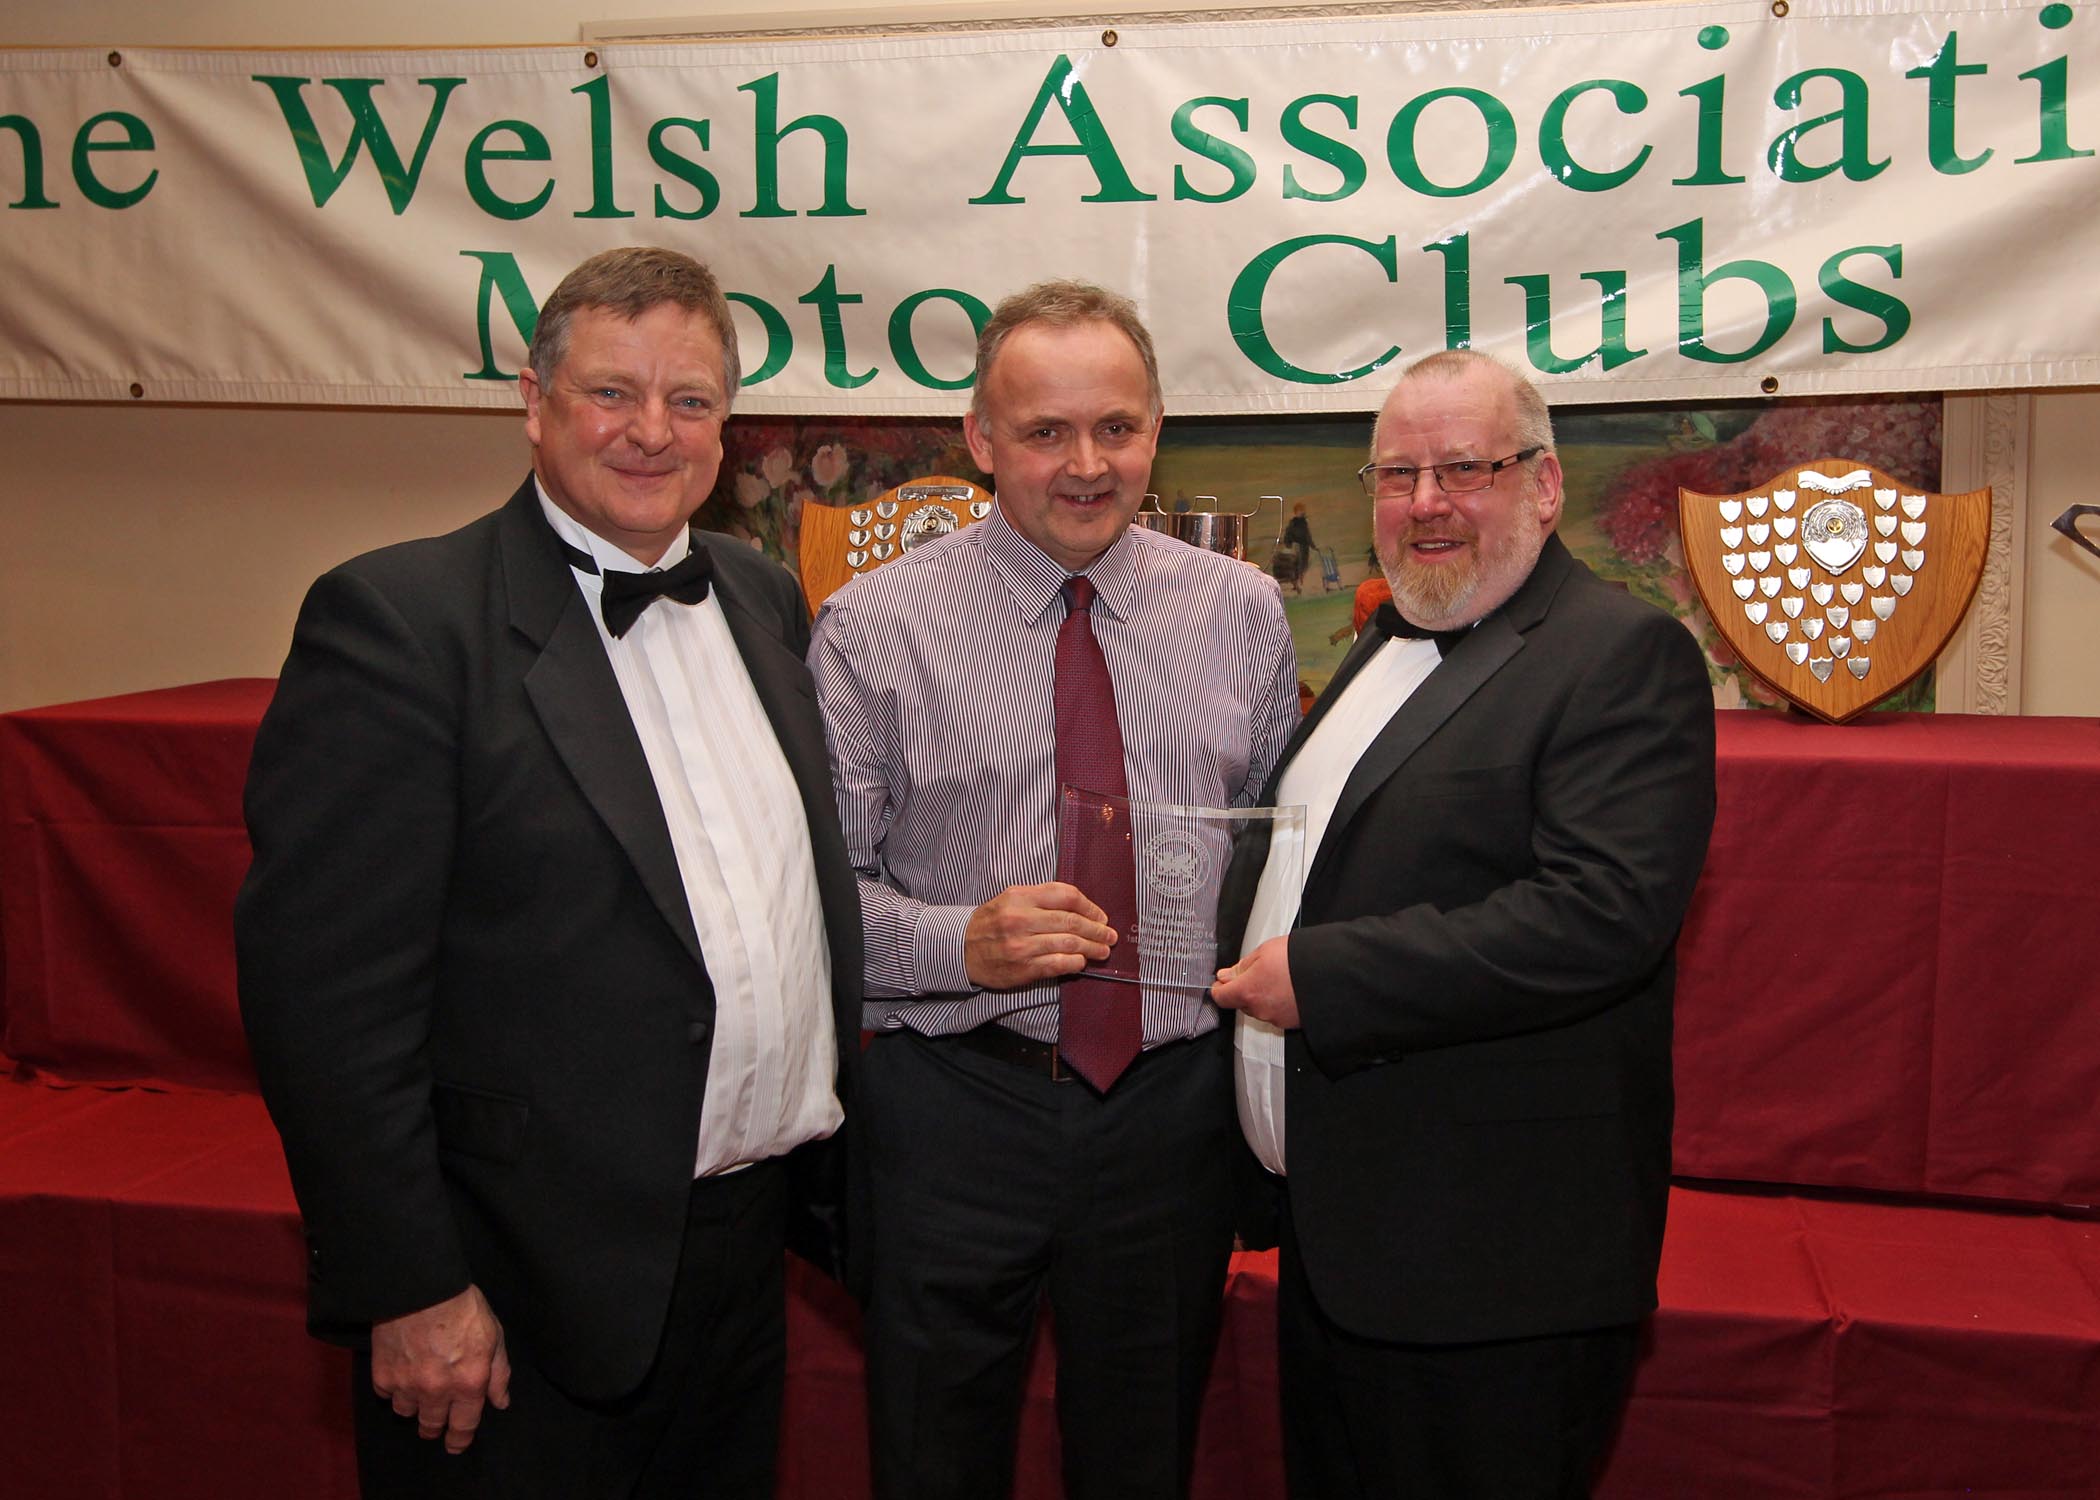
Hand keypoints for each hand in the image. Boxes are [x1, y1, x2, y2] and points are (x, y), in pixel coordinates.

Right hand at [370, 1283, 510, 1454]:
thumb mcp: (494, 1336)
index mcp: (469, 1382)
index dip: (459, 1439)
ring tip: (418, 1393)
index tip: (455, 1445)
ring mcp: (407, 1385)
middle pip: (432, 1425)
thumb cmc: (463, 1307)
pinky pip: (387, 1395)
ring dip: (414, 1406)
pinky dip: (393, 1389)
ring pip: (407, 1413)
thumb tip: (500, 1402)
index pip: (464, 1426)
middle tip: (435, 1424)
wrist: (421, 1287)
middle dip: (435, 1428)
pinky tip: (400, 1374)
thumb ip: (499, 1373)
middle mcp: (438, 1391)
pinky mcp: (382, 1376)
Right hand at [964, 882, 1115, 990]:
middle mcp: (1021, 919)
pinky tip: (1082, 962)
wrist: (960, 948)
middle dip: (1097, 930)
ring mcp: (1021, 946)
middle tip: (1109, 936)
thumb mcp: (1010, 898)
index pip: (1066, 896)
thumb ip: (1042, 898)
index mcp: (1020, 897)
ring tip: (1103, 950)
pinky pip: (1057, 964)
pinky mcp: (1022, 968)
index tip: (1101, 916)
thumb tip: (1080, 908)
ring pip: (1068, 944)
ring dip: (1091, 948)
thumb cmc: (991, 921)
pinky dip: (1075, 963)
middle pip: (1071, 922)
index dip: (1089, 907)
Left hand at [1211, 936, 1298, 1029]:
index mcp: (1248, 991)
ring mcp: (1277, 1018)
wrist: (1333, 972)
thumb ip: (1241, 966)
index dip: (1219, 988)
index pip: (1221, 997)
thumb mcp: (1264, 951)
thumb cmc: (1300, 959)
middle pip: (1241, 1003)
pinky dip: (1279, 1003)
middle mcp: (1260, 1009)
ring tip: (1280, 978)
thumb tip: (1226, 975)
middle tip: (1258, 972)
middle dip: (1245, 989)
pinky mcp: (1292, 1023)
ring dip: (1264, 996)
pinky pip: (1277, 1013)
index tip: (1222, 981)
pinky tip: (1290, 989)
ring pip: (1260, 1008)